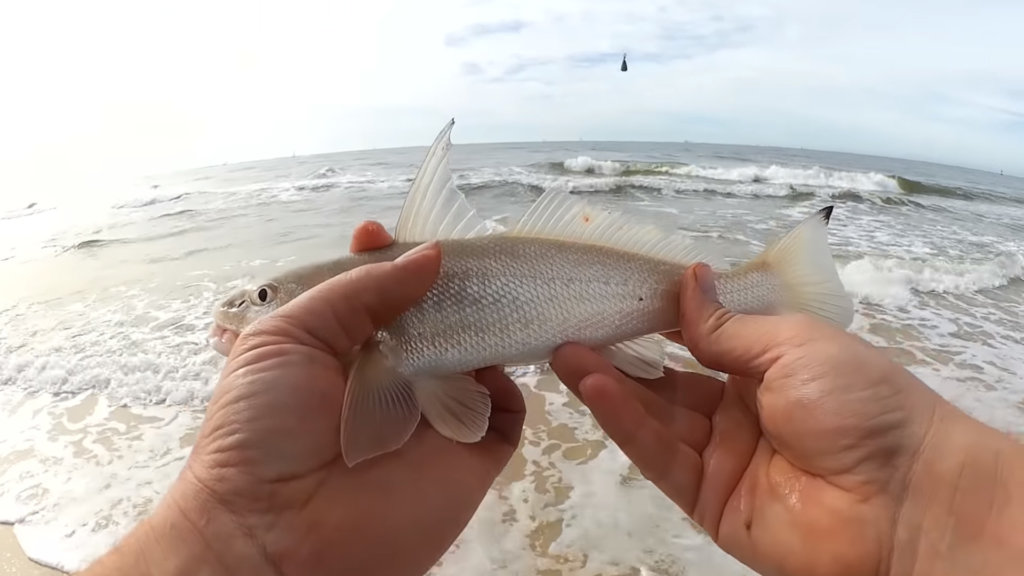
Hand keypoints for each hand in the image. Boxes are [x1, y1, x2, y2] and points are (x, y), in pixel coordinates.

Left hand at [82, 221, 525, 575]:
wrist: (272, 538)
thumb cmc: (262, 428)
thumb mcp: (288, 338)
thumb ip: (359, 291)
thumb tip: (433, 256)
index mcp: (342, 347)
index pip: (377, 294)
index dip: (389, 261)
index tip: (390, 233)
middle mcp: (392, 375)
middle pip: (437, 316)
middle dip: (453, 283)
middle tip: (473, 251)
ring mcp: (433, 414)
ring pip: (478, 355)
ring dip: (489, 321)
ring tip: (497, 288)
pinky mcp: (469, 455)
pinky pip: (506, 411)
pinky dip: (509, 381)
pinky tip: (496, 359)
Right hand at [551, 263, 1021, 575]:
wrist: (907, 500)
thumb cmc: (862, 404)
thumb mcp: (794, 345)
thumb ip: (727, 326)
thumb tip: (688, 279)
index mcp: (768, 368)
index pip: (698, 340)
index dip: (658, 320)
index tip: (614, 293)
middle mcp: (739, 410)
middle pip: (667, 380)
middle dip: (621, 352)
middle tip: (572, 322)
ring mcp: (721, 457)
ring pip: (654, 417)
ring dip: (609, 384)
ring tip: (564, 350)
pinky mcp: (707, 500)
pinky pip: (660, 455)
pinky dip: (625, 421)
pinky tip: (594, 386)